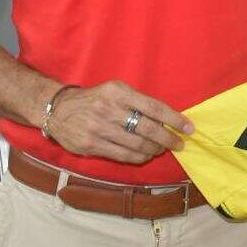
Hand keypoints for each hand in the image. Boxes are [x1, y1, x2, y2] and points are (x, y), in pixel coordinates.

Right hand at [45, 81, 192, 161]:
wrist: (57, 110)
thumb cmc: (94, 99)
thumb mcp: (115, 90)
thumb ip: (138, 101)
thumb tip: (167, 118)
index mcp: (118, 92)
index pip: (154, 107)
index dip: (174, 119)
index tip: (189, 127)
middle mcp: (109, 110)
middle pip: (149, 129)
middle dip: (169, 138)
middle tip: (179, 143)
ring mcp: (99, 129)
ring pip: (138, 145)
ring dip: (155, 149)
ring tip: (162, 149)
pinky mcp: (92, 145)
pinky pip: (124, 155)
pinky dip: (140, 157)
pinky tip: (146, 155)